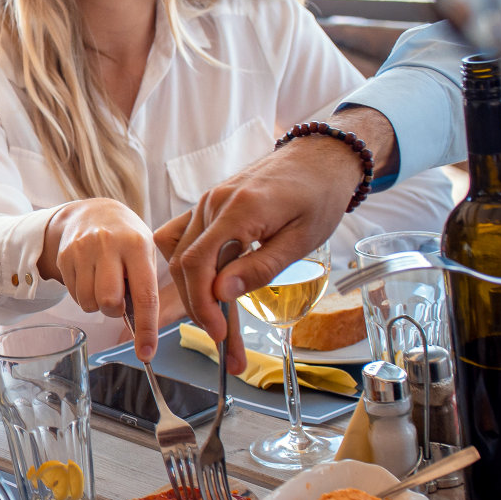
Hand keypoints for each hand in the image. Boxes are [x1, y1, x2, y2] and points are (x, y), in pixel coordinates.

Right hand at [40, 199, 161, 360]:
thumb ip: (146, 284)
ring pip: (88, 302)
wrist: (92, 212)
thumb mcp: (145, 252)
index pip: (144, 296)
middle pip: (109, 302)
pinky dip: (83, 295)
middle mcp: (108, 245)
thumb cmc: (127, 239)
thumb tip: (140, 329)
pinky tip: (89, 278)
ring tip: (102, 284)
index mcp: (137, 245)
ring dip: (97, 304)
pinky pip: (74, 295)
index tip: (146, 354)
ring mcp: (82, 249)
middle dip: (114, 310)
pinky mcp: (64, 256)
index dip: (146, 329)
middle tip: (118, 297)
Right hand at [154, 138, 364, 369]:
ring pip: (181, 254)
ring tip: (217, 318)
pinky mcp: (208, 205)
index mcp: (238, 210)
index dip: (202, 304)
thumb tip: (222, 293)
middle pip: (185, 263)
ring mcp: (207, 202)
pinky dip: (187, 264)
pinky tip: (201, 283)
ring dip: (194, 290)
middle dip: (199, 307)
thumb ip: (260, 267)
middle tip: (223, 340)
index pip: (199, 264)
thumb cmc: (318, 197)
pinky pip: (182, 236)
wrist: (319, 159)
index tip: (219, 333)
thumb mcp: (301, 240)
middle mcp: (213, 203)